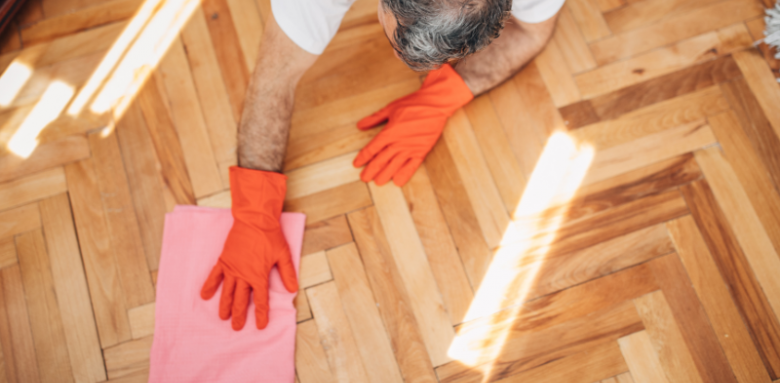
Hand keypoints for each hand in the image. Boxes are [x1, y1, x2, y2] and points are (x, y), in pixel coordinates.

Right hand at [201, 167, 297, 329]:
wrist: (254, 219)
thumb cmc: (270, 236)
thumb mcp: (283, 254)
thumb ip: (287, 273)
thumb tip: (293, 289)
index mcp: (259, 276)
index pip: (261, 300)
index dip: (261, 314)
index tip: (260, 326)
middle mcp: (244, 275)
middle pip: (241, 300)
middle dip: (239, 315)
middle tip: (237, 327)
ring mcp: (232, 269)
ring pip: (227, 292)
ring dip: (224, 306)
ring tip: (223, 318)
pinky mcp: (224, 260)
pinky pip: (214, 276)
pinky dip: (209, 286)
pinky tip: (204, 296)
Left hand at [353, 63, 472, 185]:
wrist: (435, 104)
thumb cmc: (412, 104)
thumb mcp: (390, 108)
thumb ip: (374, 118)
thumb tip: (359, 125)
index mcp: (389, 132)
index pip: (372, 148)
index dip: (363, 157)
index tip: (356, 164)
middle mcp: (398, 142)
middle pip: (381, 159)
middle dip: (371, 170)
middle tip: (364, 178)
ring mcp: (411, 148)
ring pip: (394, 165)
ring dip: (385, 174)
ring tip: (378, 183)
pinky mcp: (422, 151)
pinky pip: (412, 166)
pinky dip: (405, 174)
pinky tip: (398, 182)